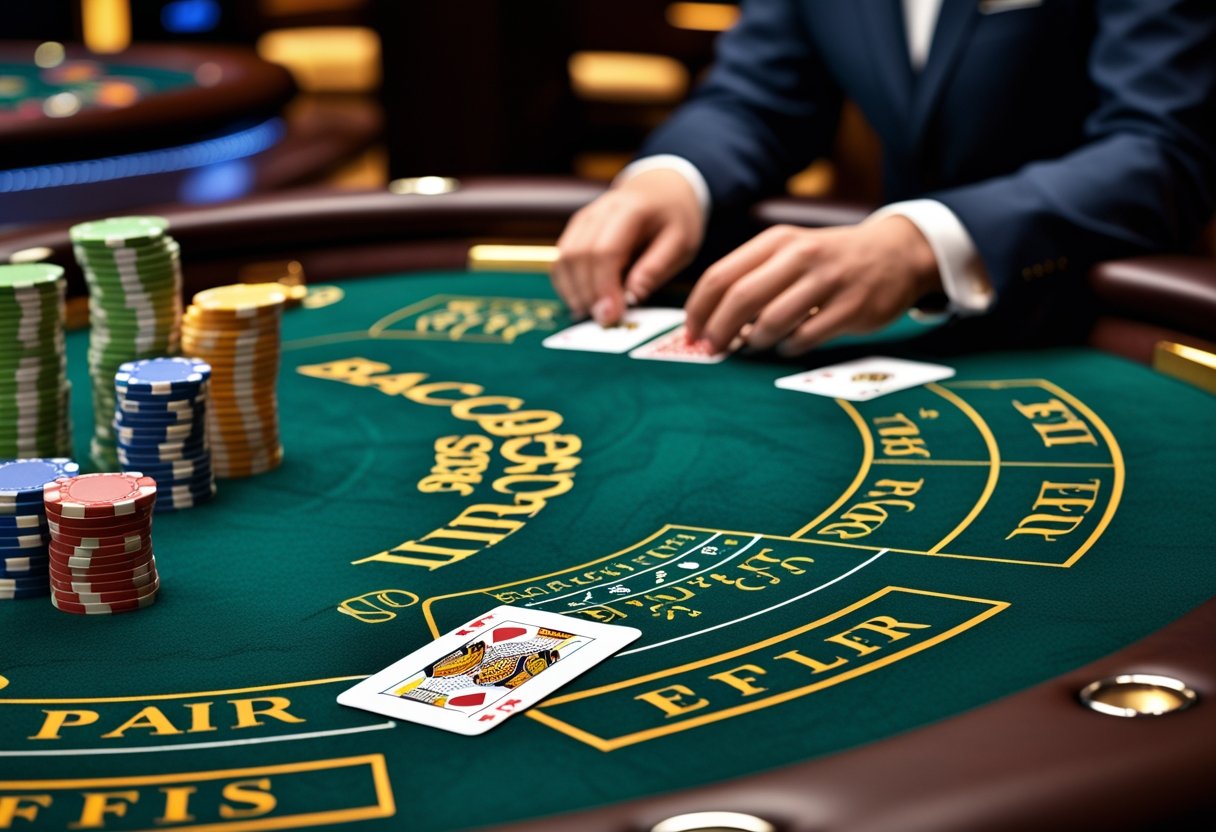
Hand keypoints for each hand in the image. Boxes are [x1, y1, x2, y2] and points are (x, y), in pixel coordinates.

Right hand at [552, 168, 703, 323]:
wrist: (662, 190)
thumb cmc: (674, 219)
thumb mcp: (681, 243)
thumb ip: (655, 268)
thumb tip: (631, 298)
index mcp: (631, 210)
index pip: (606, 251)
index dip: (604, 287)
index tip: (612, 315)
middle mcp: (600, 210)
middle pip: (579, 255)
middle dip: (587, 293)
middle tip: (603, 321)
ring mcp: (584, 218)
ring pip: (564, 257)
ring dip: (573, 291)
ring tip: (591, 315)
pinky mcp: (576, 229)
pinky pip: (561, 259)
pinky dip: (566, 284)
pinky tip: (581, 302)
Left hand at [684, 216, 941, 354]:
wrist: (896, 253)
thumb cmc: (828, 259)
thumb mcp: (789, 251)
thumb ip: (752, 277)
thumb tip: (710, 320)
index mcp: (777, 241)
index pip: (720, 276)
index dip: (698, 310)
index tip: (692, 334)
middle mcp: (800, 256)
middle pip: (740, 298)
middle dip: (719, 330)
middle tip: (713, 350)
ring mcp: (827, 281)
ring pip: (772, 320)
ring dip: (755, 341)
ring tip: (755, 345)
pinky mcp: (851, 308)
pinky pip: (806, 337)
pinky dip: (789, 347)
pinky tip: (788, 345)